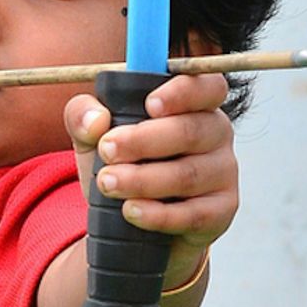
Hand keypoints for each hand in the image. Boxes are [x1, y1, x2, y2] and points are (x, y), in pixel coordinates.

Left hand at [64, 73, 237, 264]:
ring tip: (107, 182)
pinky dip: (158, 214)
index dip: (182, 92)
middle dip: (143, 140)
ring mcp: (223, 172)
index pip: (207, 86)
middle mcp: (216, 132)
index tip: (149, 104)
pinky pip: (194, 214)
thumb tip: (96, 120)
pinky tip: (131, 210)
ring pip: (187, 174)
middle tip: (106, 149)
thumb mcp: (92, 135)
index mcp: (193, 102)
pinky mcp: (221, 211)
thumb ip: (82, 115)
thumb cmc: (121, 162)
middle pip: (190, 131)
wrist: (132, 221)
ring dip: (143, 179)